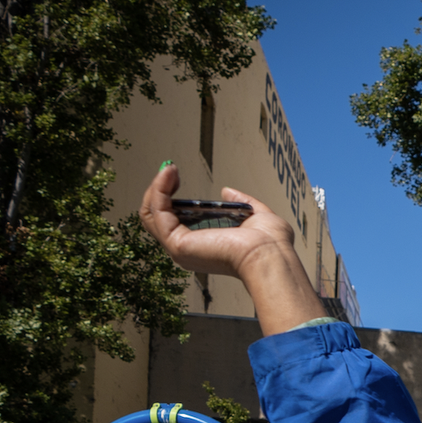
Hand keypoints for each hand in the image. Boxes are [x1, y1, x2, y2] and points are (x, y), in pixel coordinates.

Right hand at [137, 165, 322, 334]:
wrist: (270, 254)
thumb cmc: (270, 244)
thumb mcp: (256, 215)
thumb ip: (240, 202)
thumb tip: (227, 191)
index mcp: (203, 245)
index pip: (173, 220)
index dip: (171, 197)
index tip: (177, 176)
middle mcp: (188, 250)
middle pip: (157, 217)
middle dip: (160, 190)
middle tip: (170, 169)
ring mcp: (180, 248)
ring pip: (151, 214)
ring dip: (157, 187)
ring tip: (168, 168)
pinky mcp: (177, 243)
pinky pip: (157, 213)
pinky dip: (159, 190)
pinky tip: (168, 173)